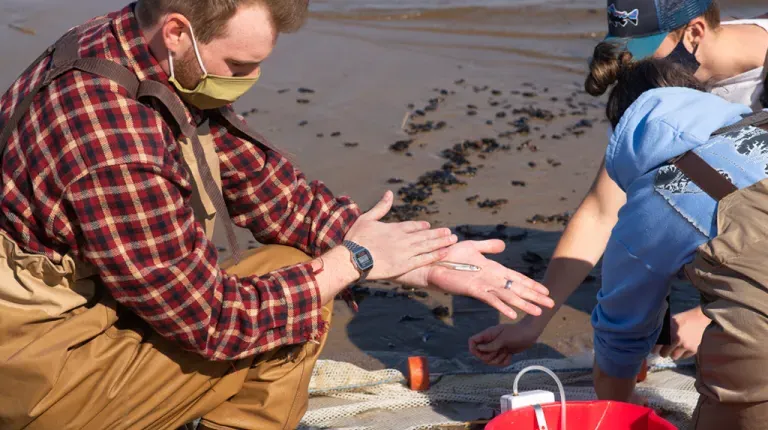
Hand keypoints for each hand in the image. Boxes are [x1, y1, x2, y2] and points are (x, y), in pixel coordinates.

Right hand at [344, 191, 456, 279]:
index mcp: (394, 228)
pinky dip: (435, 255)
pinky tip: (445, 253)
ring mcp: (405, 252)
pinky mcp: (405, 265)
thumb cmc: (357, 238)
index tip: (430, 226)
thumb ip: (381, 207)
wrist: (353, 257)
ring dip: (441, 242)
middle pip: (424, 235)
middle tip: (450, 232)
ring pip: (427, 246)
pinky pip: (424, 259)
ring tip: (453, 240)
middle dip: (438, 234)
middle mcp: (403, 239)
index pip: (412, 226)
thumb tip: (389, 193)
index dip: (422, 227)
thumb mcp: (367, 218)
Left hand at [421, 239, 553, 319]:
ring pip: (508, 296)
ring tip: (538, 313)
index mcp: (494, 270)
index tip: (546, 291)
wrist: (433, 262)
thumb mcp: (473, 246)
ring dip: (524, 304)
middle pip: (517, 289)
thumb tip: (503, 246)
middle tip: (551, 305)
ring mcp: (483, 286)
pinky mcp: (473, 289)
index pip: (517, 278)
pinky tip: (513, 314)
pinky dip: (502, 306)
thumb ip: (489, 246)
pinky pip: (491, 299)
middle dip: (534, 297)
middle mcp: (492, 280)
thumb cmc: (451, 255)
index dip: (531, 285)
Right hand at [469, 321, 540, 365]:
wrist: (530, 333)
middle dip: (490, 357)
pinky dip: (504, 361)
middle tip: (499, 351)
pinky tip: (510, 355)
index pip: (472, 341)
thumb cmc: (517, 332)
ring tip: (507, 352)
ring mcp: (496, 348)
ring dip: (498, 359)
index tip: (480, 353)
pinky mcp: (503, 353)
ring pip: (490, 360)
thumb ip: (491, 345)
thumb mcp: (503, 339)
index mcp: (487, 334)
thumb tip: (479, 349)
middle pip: (480, 355)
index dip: (473, 349)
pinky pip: (499, 363)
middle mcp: (490, 342)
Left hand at [652, 306, 709, 359]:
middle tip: (665, 347)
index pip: (656, 347)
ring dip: (672, 353)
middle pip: (664, 354)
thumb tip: (650, 337)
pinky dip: (682, 353)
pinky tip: (682, 346)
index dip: (654, 349)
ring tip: (674, 347)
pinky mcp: (693, 349)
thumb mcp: (669, 321)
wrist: (698, 318)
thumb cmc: (680, 319)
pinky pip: (683, 357)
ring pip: (674, 357)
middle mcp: (677, 340)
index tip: (654, 349)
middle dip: (663, 351)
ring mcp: (686, 346)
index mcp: (669, 333)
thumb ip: (661, 330)